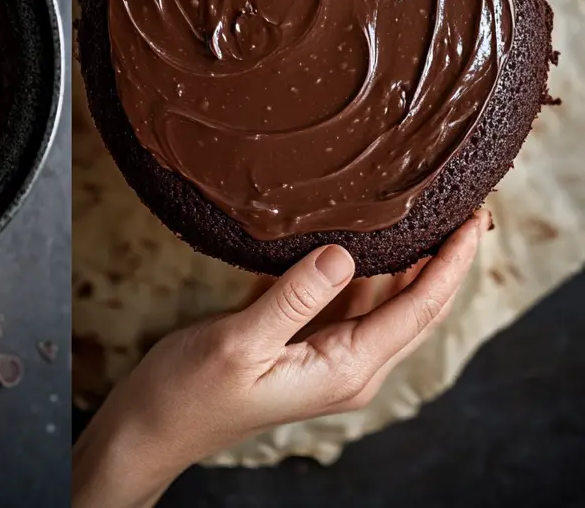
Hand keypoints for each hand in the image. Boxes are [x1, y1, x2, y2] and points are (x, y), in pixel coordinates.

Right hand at [72, 211, 488, 507]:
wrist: (154, 424)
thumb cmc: (191, 392)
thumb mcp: (241, 342)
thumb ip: (294, 297)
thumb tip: (345, 252)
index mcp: (345, 368)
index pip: (418, 308)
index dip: (451, 262)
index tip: (473, 218)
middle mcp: (349, 365)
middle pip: (415, 305)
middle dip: (444, 258)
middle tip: (462, 205)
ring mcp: (327, 355)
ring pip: (383, 300)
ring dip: (405, 260)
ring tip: (418, 210)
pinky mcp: (302, 343)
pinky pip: (346, 300)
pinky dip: (360, 268)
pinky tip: (358, 237)